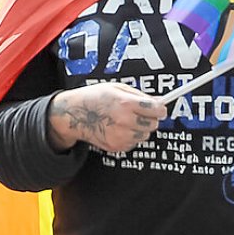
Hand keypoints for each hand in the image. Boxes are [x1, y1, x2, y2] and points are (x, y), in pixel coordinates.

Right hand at [47, 83, 165, 153]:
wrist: (73, 114)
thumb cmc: (94, 98)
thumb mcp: (116, 88)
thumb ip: (139, 95)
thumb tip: (158, 102)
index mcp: (126, 103)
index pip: (157, 110)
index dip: (159, 109)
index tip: (158, 108)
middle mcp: (124, 120)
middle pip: (153, 124)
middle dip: (150, 119)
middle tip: (140, 114)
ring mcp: (120, 135)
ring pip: (144, 135)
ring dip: (140, 129)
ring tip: (125, 121)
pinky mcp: (117, 146)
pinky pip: (134, 143)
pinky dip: (130, 137)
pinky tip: (118, 128)